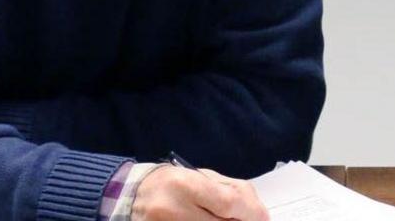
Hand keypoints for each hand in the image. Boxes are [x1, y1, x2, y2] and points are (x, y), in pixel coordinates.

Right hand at [132, 164, 267, 220]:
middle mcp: (173, 210)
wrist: (132, 196)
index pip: (229, 203)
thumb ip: (230, 191)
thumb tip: (259, 213)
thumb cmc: (172, 183)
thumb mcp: (201, 177)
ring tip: (227, 219)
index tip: (263, 218)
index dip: (252, 213)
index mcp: (185, 185)